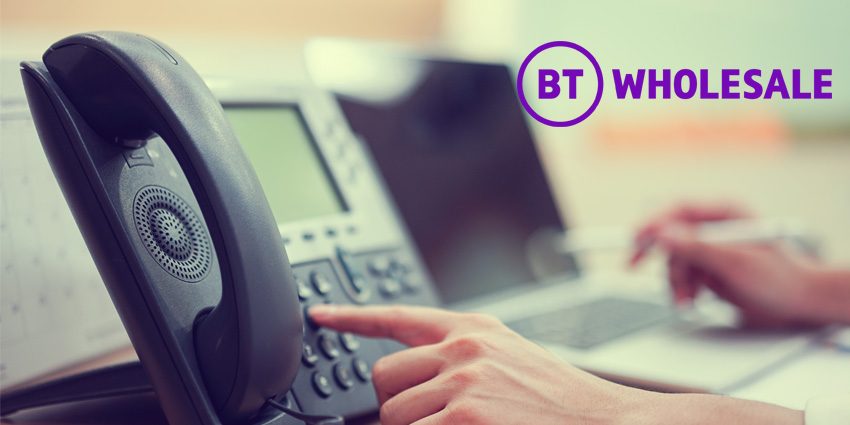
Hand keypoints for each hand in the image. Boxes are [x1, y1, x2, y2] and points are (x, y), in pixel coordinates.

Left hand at [308, 304, 646, 424]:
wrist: (608, 424)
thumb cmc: (562, 404)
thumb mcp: (512, 361)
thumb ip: (464, 359)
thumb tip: (417, 378)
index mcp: (475, 331)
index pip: (401, 317)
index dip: (353, 317)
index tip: (321, 315)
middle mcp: (465, 350)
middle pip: (384, 377)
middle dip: (396, 407)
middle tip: (431, 422)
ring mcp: (463, 385)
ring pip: (392, 414)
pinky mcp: (463, 419)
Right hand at [631, 202, 823, 326]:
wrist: (797, 302)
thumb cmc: (778, 278)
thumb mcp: (735, 263)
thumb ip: (698, 247)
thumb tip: (663, 234)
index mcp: (724, 213)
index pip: (679, 209)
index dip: (653, 221)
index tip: (636, 238)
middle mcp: (714, 226)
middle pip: (669, 233)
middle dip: (657, 256)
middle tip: (632, 264)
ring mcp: (709, 247)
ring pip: (673, 259)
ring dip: (674, 281)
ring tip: (687, 299)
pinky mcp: (707, 266)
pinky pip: (681, 274)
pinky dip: (681, 288)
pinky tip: (693, 299)